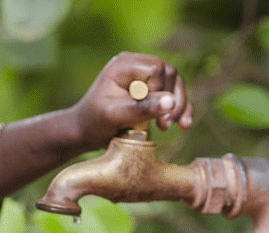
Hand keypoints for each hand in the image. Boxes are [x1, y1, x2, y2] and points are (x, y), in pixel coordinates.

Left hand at [70, 52, 192, 149]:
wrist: (85, 131)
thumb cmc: (93, 121)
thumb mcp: (114, 116)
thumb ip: (140, 108)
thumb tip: (169, 101)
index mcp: (124, 64)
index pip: (156, 69)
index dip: (159, 92)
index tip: (151, 115)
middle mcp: (136, 64)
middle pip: (170, 74)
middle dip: (172, 101)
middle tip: (163, 126)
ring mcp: (145, 75)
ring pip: (176, 83)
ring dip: (179, 106)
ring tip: (169, 127)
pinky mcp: (151, 88)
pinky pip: (174, 93)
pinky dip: (181, 108)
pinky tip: (183, 124)